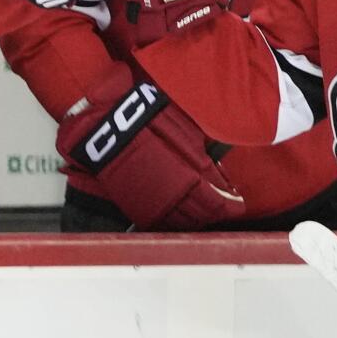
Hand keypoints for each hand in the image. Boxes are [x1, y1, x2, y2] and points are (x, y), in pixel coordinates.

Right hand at [56, 65, 244, 229]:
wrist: (99, 120)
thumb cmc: (139, 115)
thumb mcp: (177, 126)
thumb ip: (199, 154)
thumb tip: (218, 175)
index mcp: (180, 174)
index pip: (212, 200)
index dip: (228, 204)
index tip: (237, 204)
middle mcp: (165, 193)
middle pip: (198, 213)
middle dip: (214, 213)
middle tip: (226, 210)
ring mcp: (146, 200)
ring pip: (178, 220)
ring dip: (196, 220)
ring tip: (207, 215)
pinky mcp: (130, 201)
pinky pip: (157, 220)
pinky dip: (173, 222)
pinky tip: (181, 218)